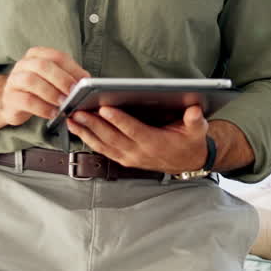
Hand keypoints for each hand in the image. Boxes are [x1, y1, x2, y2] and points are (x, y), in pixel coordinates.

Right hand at [0, 47, 89, 126]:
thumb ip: (68, 77)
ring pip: (31, 81)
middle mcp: (24, 64)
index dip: (72, 68)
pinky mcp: (10, 97)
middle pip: (43, 66)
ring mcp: (14, 80)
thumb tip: (88, 81)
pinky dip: (42, 107)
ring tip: (63, 104)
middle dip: (61, 79)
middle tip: (74, 92)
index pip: (57, 56)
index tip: (85, 81)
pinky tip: (53, 113)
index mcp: (37, 55)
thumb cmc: (38, 90)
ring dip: (51, 93)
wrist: (13, 103)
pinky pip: (26, 100)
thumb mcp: (52, 80)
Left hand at [67, 105, 208, 174]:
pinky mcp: (123, 159)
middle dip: (94, 125)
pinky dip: (89, 140)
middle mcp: (139, 152)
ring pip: (104, 145)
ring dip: (86, 132)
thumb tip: (194, 110)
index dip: (119, 120)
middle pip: (112, 138)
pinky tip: (78, 129)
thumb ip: (195, 120)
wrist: (188, 161)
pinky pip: (103, 150)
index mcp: (155, 143)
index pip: (134, 130)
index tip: (105, 109)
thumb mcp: (198, 130)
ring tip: (72, 119)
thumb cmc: (190, 141)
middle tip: (78, 111)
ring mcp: (129, 157)